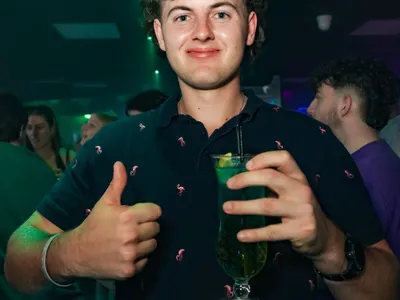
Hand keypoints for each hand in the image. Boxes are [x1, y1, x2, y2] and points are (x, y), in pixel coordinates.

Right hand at [74, 161, 161, 279]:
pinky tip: (125, 253)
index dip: (149, 212)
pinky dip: (138, 258)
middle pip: (156, 228)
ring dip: (144, 242)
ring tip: (129, 240)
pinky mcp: (129, 270)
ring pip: (153, 245)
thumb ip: (117, 184)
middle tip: (132, 228)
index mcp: (127, 217)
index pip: (156, 212)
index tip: (139, 214)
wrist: (76, 252)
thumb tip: (120, 164)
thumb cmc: (93, 224)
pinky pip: (145, 261)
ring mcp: (130, 254)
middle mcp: (131, 236)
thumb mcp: (105, 202)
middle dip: (146, 226)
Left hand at [223, 151, 335, 258]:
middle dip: (246, 179)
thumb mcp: (291, 192)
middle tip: (229, 185)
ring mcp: (302, 210)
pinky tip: (240, 235)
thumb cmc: (298, 209)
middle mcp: (301, 190)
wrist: (322, 236)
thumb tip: (238, 180)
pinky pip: (272, 231)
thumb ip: (272, 184)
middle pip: (271, 177)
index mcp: (298, 177)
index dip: (264, 158)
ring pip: (267, 205)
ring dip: (243, 206)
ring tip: (226, 208)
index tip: (247, 165)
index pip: (284, 158)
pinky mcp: (301, 230)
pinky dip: (254, 233)